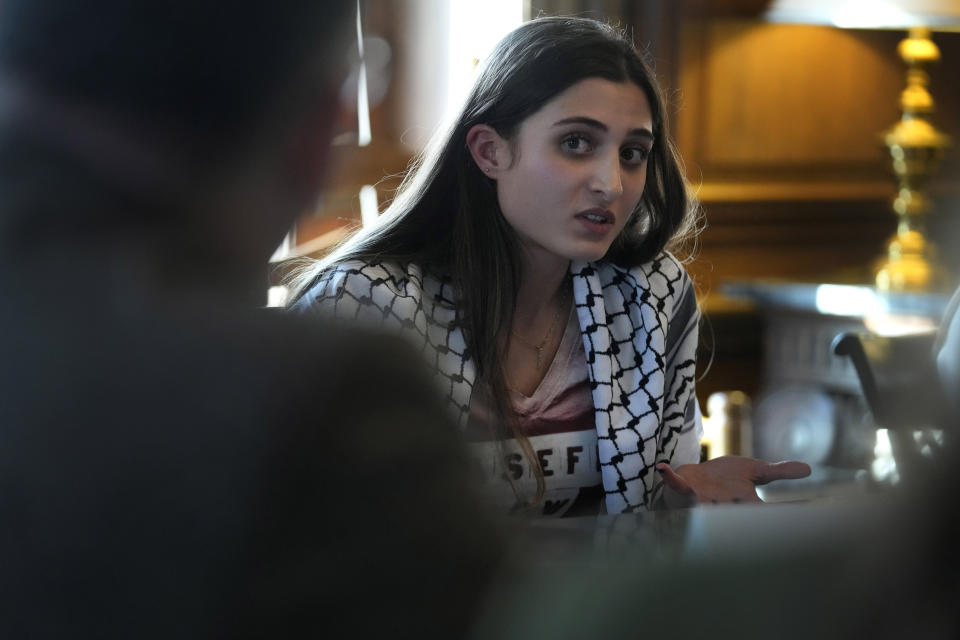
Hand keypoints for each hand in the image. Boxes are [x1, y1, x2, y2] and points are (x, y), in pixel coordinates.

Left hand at [656, 456, 810, 507]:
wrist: (695, 476)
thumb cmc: (723, 478)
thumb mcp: (754, 470)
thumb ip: (778, 472)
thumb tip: (808, 468)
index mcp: (744, 504)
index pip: (766, 513)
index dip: (783, 514)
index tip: (802, 511)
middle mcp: (724, 508)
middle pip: (734, 519)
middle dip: (738, 522)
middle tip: (747, 521)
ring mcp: (702, 500)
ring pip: (704, 509)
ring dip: (702, 507)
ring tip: (701, 503)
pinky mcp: (684, 490)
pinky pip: (675, 485)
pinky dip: (669, 477)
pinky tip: (663, 468)